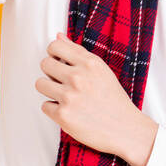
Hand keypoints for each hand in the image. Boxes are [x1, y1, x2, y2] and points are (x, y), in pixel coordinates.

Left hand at [35, 32, 157, 165]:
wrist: (125, 129)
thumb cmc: (113, 100)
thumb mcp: (101, 71)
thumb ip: (79, 53)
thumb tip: (58, 36)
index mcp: (90, 63)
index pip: (54, 46)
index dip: (54, 55)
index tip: (60, 63)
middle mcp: (79, 77)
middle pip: (44, 64)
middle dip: (51, 73)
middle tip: (63, 83)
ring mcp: (70, 96)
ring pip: (40, 84)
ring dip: (49, 91)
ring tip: (65, 97)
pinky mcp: (63, 115)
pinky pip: (45, 105)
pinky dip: (54, 110)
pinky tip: (69, 112)